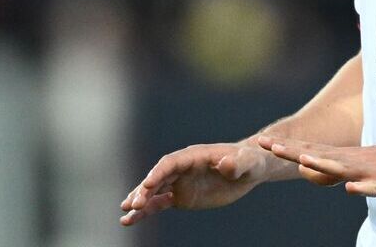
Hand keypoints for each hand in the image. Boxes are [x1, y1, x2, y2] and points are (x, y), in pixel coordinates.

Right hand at [120, 142, 274, 225]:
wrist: (248, 169)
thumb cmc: (250, 162)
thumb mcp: (248, 162)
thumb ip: (238, 163)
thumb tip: (227, 164)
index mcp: (194, 156)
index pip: (171, 162)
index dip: (158, 172)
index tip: (147, 184)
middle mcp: (182, 167)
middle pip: (158, 177)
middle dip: (144, 190)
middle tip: (133, 204)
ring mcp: (179, 182)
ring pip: (154, 191)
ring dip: (139, 201)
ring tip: (125, 215)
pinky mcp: (180, 196)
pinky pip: (159, 203)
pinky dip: (145, 211)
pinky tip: (129, 220)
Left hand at [256, 135, 375, 199]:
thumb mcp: (361, 167)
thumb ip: (337, 169)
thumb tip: (312, 172)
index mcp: (347, 157)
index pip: (310, 150)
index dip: (286, 147)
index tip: (261, 141)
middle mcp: (355, 160)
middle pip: (319, 154)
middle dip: (292, 151)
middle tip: (265, 144)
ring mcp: (372, 171)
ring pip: (344, 168)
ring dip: (324, 164)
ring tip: (303, 160)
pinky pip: (375, 187)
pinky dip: (363, 187)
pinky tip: (351, 188)